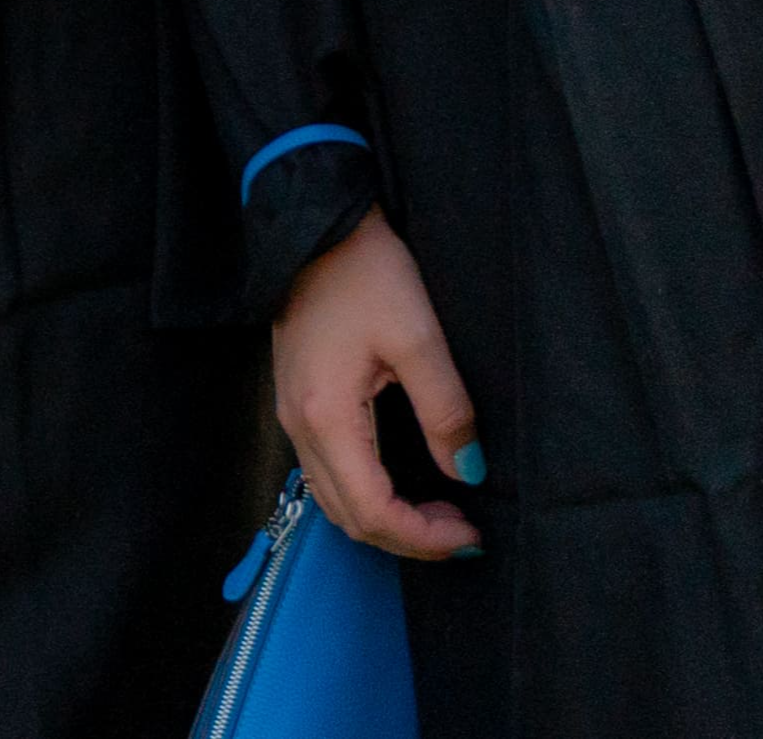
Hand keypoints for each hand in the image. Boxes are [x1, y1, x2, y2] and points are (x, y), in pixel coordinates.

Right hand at [272, 211, 484, 559]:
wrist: (316, 225)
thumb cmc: (365, 271)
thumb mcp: (418, 336)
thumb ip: (445, 409)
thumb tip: (467, 471)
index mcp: (327, 416)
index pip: (372, 510)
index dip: (423, 537)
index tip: (470, 534)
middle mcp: (299, 426)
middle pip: (348, 518)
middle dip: (407, 537)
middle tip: (461, 530)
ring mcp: (292, 414)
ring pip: (333, 500)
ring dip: (386, 518)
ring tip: (438, 511)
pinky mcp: (297, 400)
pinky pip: (326, 473)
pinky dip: (366, 494)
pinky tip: (402, 482)